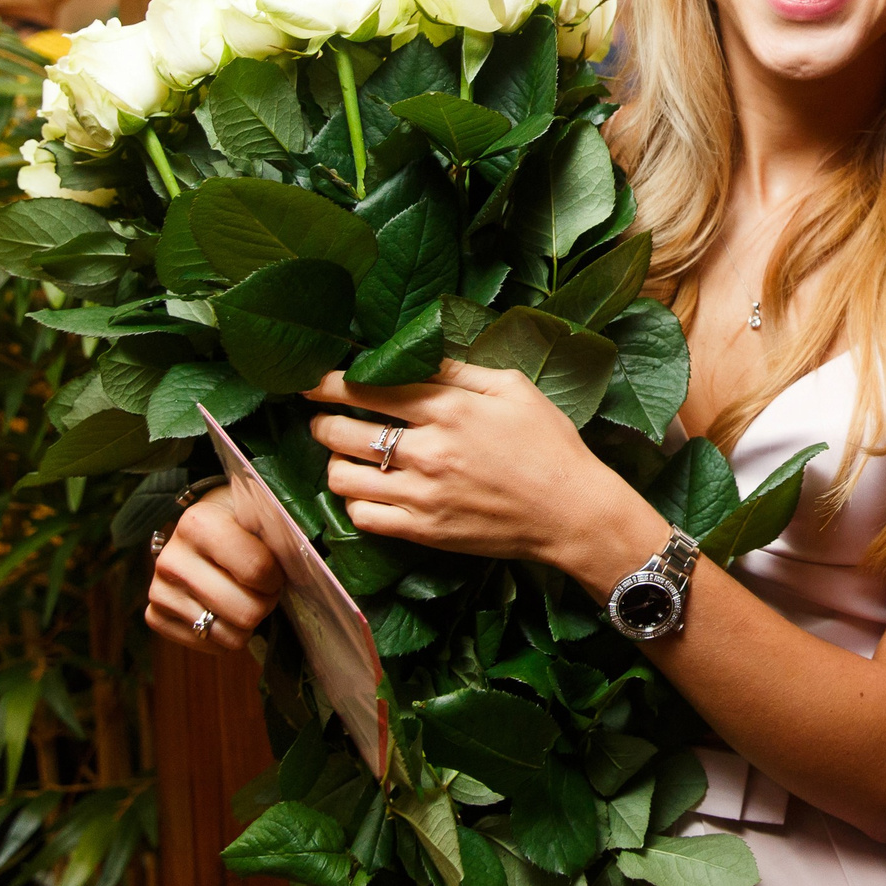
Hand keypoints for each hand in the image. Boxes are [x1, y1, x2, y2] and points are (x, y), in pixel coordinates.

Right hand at [145, 490, 282, 651]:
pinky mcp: (155, 616)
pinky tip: (223, 608)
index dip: (276, 577)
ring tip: (244, 596)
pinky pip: (209, 645)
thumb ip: (281, 537)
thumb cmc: (242, 521)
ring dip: (247, 622)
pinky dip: (225, 634)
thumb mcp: (261, 514)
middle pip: (246, 611)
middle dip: (265, 602)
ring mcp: (159, 590)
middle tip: (264, 588)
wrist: (203, 525)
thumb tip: (303, 566)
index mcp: (199, 524)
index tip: (275, 569)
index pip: (257, 570)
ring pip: (229, 635)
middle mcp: (172, 559)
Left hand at [305, 361, 658, 577]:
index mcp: (450, 408)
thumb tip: (415, 353)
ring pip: (342, 477)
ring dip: (334, 462)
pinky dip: (354, 501)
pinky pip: (362, 516)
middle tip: (325, 419)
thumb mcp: (513, 388)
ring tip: (344, 456)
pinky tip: (367, 490)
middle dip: (323, 421)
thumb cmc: (549, 444)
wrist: (571, 512)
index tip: (313, 381)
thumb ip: (459, 369)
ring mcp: (422, 495)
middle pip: (342, 432)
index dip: (330, 383)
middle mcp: (428, 450)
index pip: (369, 388)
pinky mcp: (423, 531)